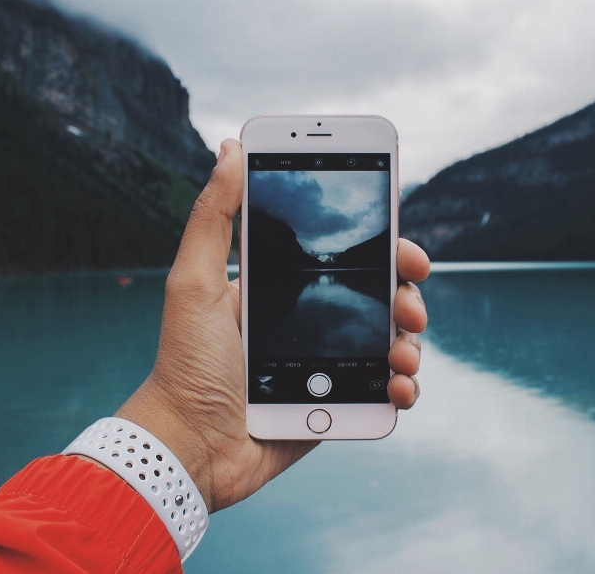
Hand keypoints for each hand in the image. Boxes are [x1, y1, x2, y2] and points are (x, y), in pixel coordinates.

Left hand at [115, 138, 429, 512]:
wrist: (189, 447)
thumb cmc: (184, 364)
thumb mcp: (193, 282)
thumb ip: (213, 217)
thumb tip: (230, 147)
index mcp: (280, 289)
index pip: (340, 255)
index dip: (378, 245)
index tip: (401, 238)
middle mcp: (307, 323)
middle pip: (376, 297)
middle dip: (405, 293)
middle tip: (410, 298)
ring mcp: (323, 367)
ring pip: (388, 343)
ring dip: (410, 342)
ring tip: (403, 352)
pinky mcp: (333, 407)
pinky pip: (381, 393)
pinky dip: (401, 389)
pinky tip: (397, 388)